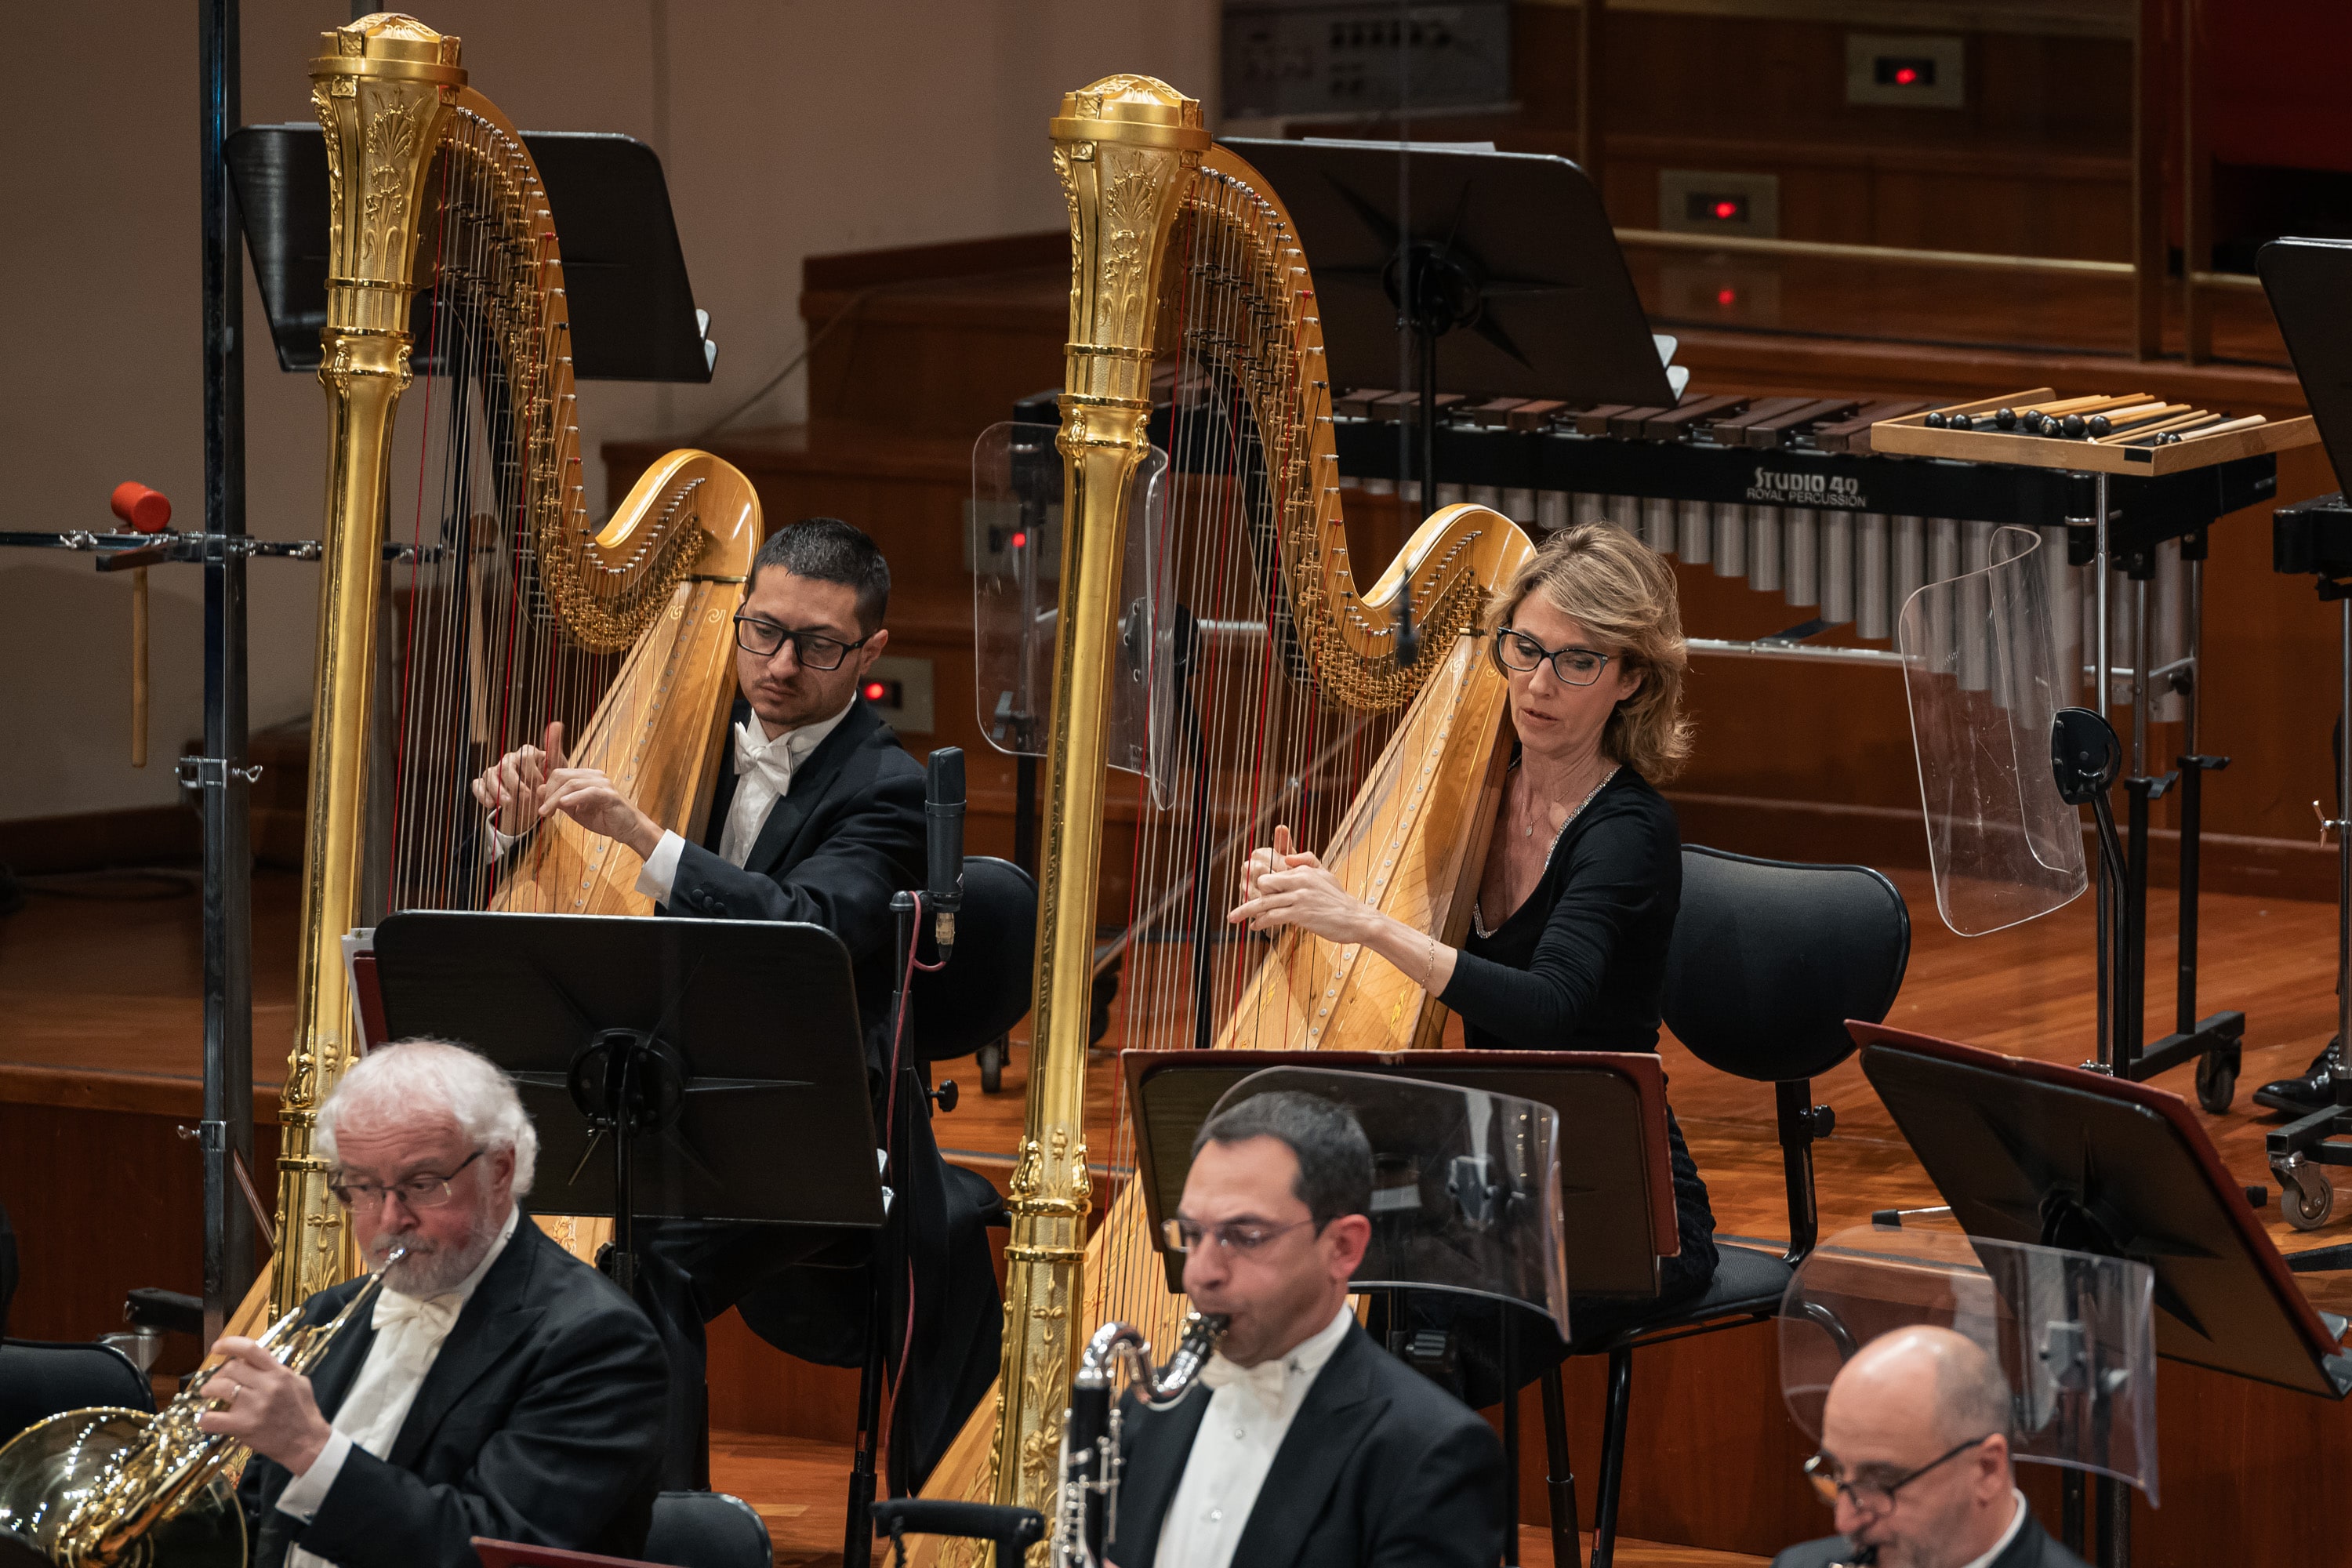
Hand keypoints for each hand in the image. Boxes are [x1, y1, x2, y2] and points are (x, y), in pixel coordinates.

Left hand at [192, 1336, 334, 1475]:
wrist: (307, 1442)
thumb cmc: (304, 1412)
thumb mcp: (299, 1383)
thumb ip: (280, 1370)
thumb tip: (260, 1361)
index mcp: (279, 1373)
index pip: (251, 1349)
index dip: (230, 1344)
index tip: (217, 1347)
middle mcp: (267, 1386)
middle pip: (231, 1368)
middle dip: (219, 1373)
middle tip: (217, 1381)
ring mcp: (254, 1406)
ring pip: (220, 1388)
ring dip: (209, 1389)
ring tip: (208, 1394)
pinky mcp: (244, 1426)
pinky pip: (214, 1419)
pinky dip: (205, 1419)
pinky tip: (205, 1419)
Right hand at [469, 720, 562, 837]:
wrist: (538, 800)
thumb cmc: (548, 780)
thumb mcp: (556, 767)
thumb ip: (554, 747)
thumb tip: (557, 723)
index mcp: (525, 753)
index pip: (525, 756)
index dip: (533, 771)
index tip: (541, 784)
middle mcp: (509, 759)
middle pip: (506, 767)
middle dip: (515, 783)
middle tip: (526, 797)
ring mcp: (496, 770)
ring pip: (490, 775)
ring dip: (499, 790)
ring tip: (509, 803)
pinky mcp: (485, 783)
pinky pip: (477, 785)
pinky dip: (482, 794)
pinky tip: (491, 804)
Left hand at [530, 726, 660, 858]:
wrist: (628, 829)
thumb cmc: (604, 819)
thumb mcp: (576, 811)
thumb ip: (560, 801)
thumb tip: (540, 791)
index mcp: (586, 777)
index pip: (560, 774)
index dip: (547, 788)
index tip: (541, 806)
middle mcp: (594, 776)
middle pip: (562, 776)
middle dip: (549, 793)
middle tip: (543, 811)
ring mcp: (603, 784)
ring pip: (572, 784)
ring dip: (556, 799)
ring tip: (548, 813)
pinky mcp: (609, 795)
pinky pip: (589, 792)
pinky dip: (574, 798)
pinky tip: (564, 804)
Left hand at [1226, 824, 1369, 942]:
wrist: (1356, 919)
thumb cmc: (1339, 900)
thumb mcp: (1325, 874)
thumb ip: (1307, 861)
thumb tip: (1287, 857)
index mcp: (1303, 870)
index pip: (1273, 873)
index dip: (1259, 883)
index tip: (1247, 889)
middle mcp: (1299, 880)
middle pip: (1263, 883)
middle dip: (1250, 894)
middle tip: (1240, 906)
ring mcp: (1299, 897)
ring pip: (1264, 902)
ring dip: (1246, 910)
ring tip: (1233, 917)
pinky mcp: (1301, 914)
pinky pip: (1273, 916)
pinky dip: (1261, 922)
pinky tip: (1254, 926)